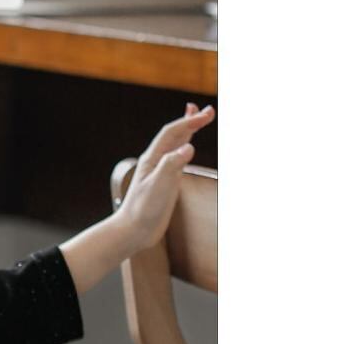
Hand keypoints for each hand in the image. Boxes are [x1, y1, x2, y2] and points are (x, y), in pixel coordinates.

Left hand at [117, 102, 215, 252]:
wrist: (133, 232)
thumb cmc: (142, 211)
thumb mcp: (158, 186)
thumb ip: (171, 165)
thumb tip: (189, 147)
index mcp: (151, 159)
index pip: (171, 133)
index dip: (188, 122)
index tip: (206, 115)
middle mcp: (155, 163)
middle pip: (174, 135)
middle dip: (191, 121)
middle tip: (209, 111)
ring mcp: (161, 173)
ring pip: (176, 146)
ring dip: (188, 132)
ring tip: (199, 119)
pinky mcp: (166, 184)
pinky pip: (178, 161)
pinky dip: (185, 150)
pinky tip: (188, 148)